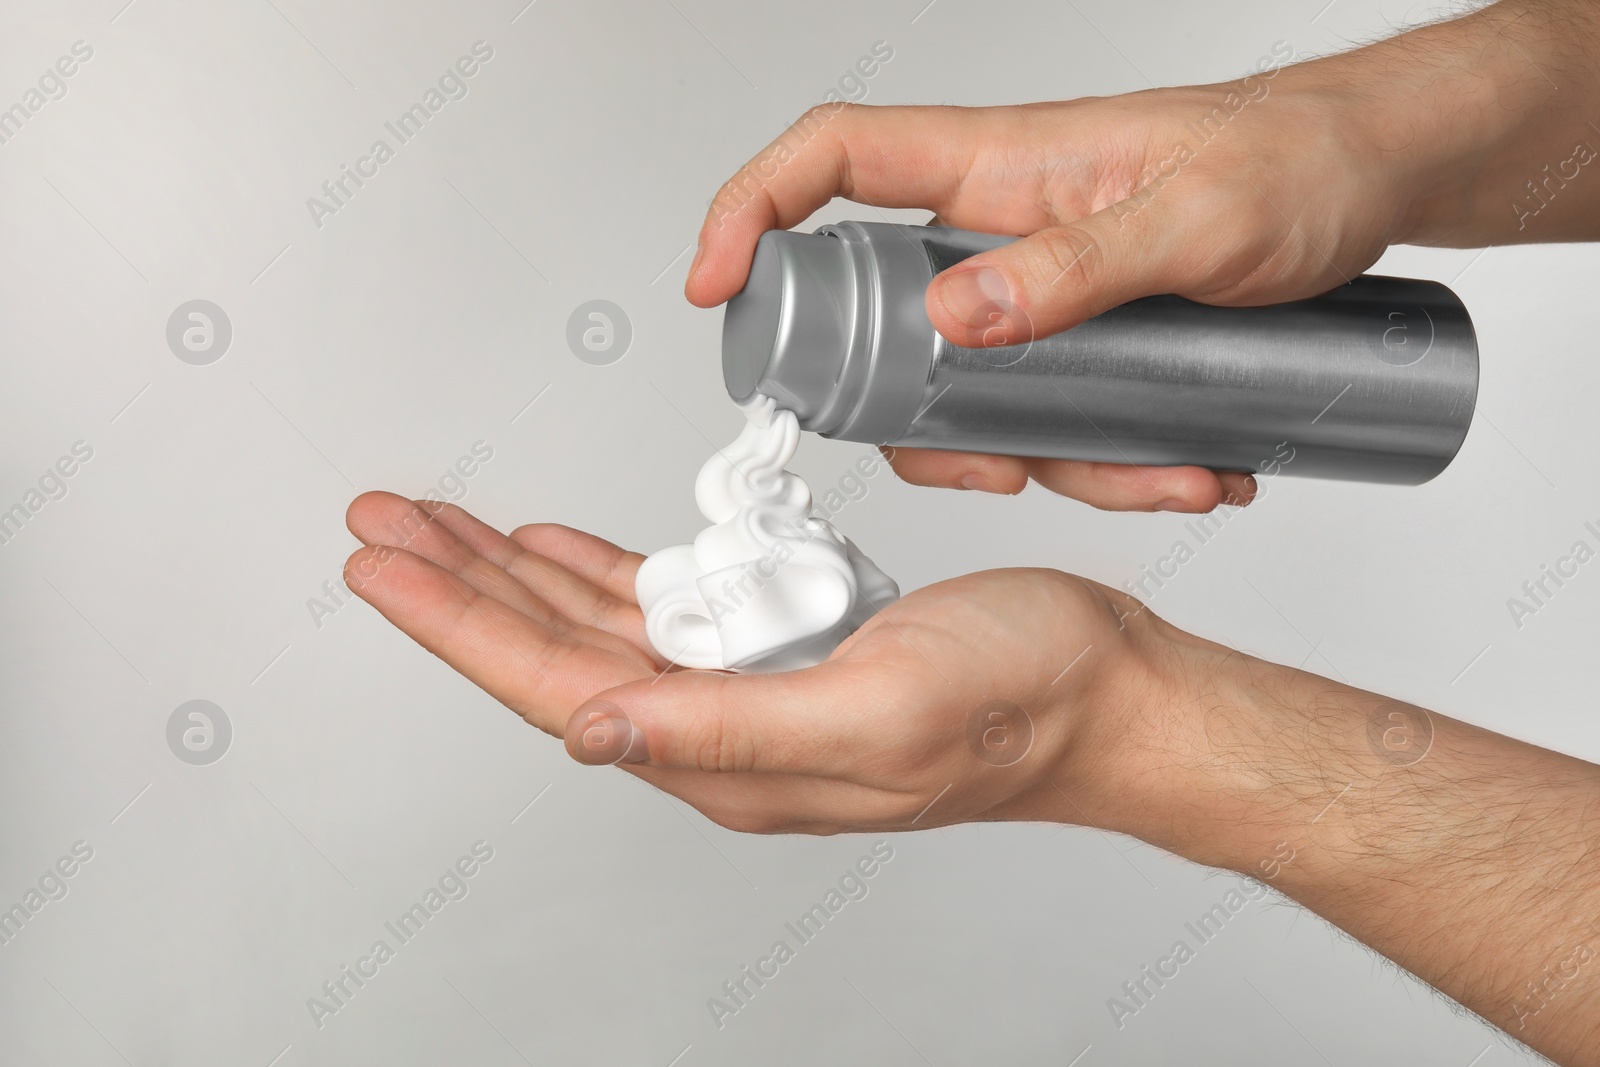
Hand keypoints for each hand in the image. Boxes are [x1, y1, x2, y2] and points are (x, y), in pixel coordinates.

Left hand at [341, 491, 1167, 835]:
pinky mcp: (780, 648)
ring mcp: (747, 687)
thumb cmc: (1018, 703)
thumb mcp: (876, 712)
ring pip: (593, 623)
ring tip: (439, 524)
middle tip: (382, 525)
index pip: (554, 686)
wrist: (1101, 690)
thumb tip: (595, 728)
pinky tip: (553, 547)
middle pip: (551, 650)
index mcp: (727, 755)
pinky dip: (595, 569)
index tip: (385, 568)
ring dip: (510, 570)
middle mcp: (719, 728)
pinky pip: (661, 605)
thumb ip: (729, 728)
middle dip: (458, 587)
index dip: (460, 626)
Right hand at [685, 4, 1588, 511]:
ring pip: (977, 392)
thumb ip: (1074, 265)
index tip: (716, 286)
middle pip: (884, 320)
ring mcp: (1035, 288)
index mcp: (998, 164)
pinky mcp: (1080, 335)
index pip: (832, 161)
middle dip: (924, 419)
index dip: (751, 212)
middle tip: (998, 466)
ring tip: (1166, 474)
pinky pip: (1052, 412)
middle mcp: (998, 227)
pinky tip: (1190, 468)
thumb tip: (948, 316)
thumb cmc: (1293, 162)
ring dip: (1055, 459)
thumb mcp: (1197, 220)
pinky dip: (1108, 459)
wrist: (1373, 181)